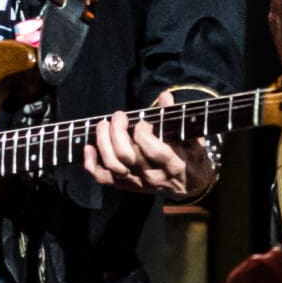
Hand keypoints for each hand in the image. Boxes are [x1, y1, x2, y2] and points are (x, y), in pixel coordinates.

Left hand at [83, 90, 209, 197]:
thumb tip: (164, 96)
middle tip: (118, 116)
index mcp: (173, 164)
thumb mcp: (192, 137)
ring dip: (103, 143)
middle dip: (117, 132)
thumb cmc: (192, 157)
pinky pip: (104, 178)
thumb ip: (177, 117)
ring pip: (113, 166)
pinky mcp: (128, 186)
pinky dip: (92, 164)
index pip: (153, 150)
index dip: (143, 133)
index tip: (144, 121)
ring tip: (103, 125)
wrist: (191, 185)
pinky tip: (89, 147)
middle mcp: (153, 176)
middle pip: (126, 157)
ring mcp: (138, 183)